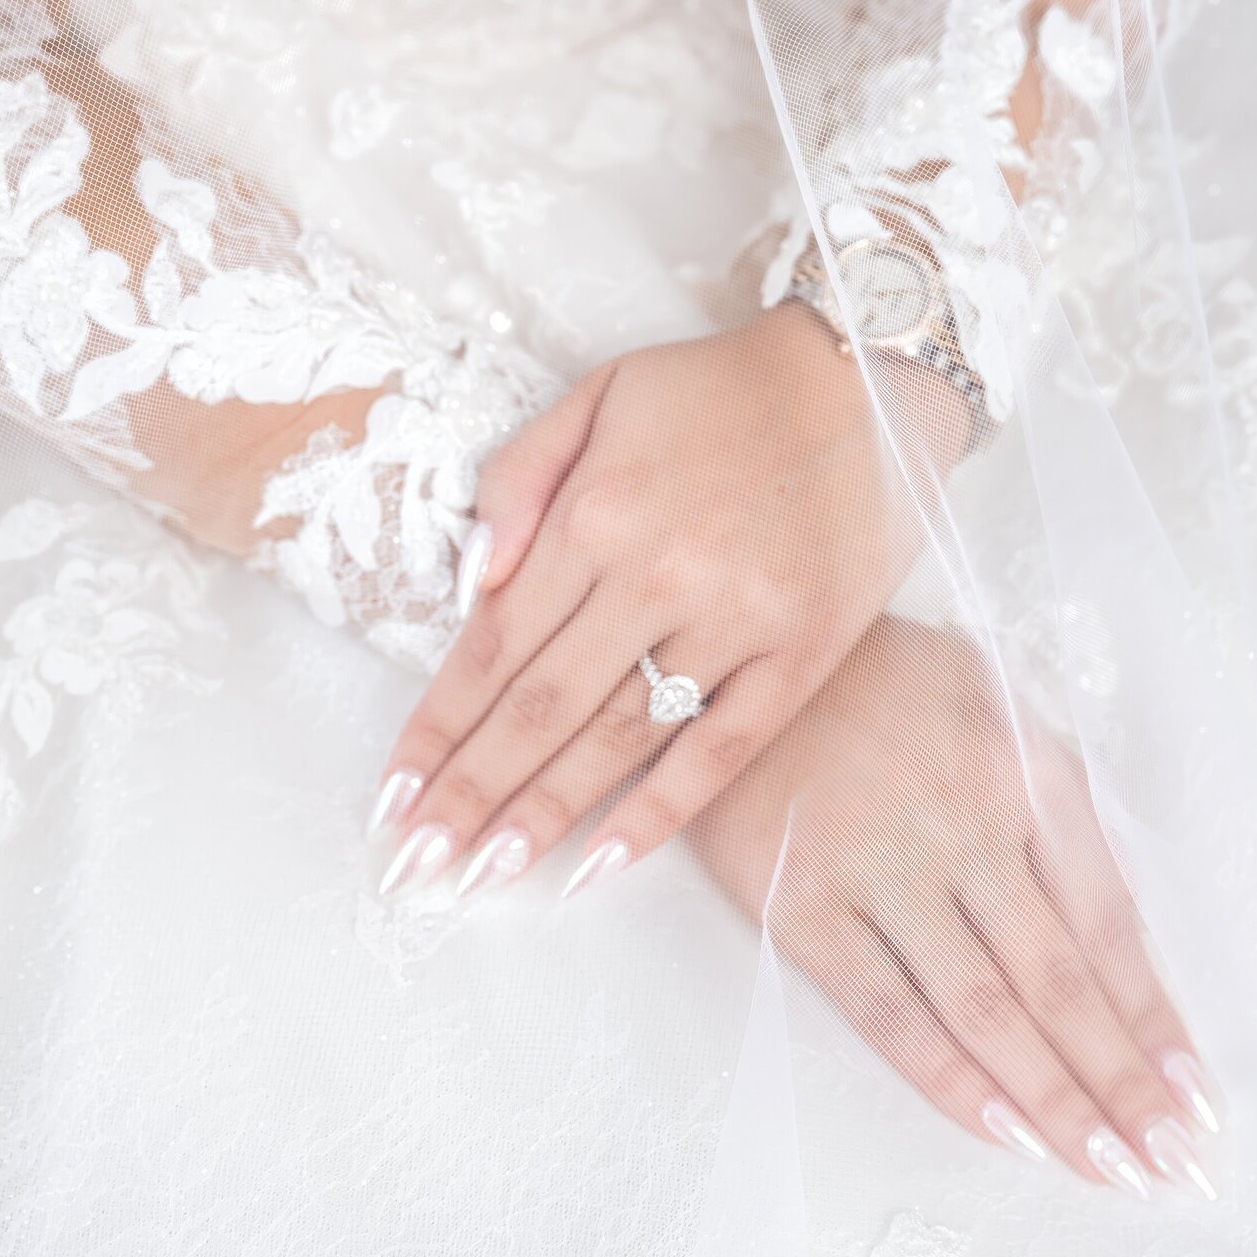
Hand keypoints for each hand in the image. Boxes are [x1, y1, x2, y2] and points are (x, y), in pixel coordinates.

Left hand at [372, 304, 972, 896]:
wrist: (866, 379)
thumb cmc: (719, 392)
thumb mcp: (595, 394)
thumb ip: (518, 480)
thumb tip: (470, 582)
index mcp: (595, 515)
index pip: (491, 647)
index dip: (435, 728)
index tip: (391, 794)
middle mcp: (654, 577)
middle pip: (539, 708)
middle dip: (469, 793)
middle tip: (415, 864)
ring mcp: (732, 624)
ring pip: (616, 740)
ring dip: (542, 815)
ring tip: (482, 877)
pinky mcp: (798, 656)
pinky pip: (718, 752)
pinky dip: (657, 813)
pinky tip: (599, 864)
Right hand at [691, 617, 1223, 1198]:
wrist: (741, 657)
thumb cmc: (877, 677)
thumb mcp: (991, 695)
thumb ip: (1052, 792)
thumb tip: (1111, 901)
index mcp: (1026, 773)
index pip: (1110, 922)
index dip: (1155, 1018)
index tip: (1194, 1092)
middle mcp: (968, 827)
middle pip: (1063, 983)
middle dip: (1125, 1084)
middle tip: (1174, 1163)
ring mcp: (883, 872)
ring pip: (989, 1011)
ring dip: (1056, 1102)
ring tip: (1109, 1169)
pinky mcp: (803, 905)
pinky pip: (889, 1012)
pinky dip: (950, 1080)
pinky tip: (1003, 1132)